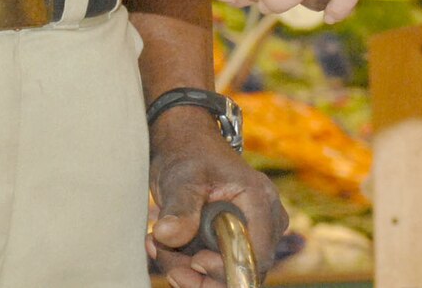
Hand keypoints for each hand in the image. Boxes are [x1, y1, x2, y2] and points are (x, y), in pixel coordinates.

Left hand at [147, 108, 285, 287]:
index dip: (226, 268)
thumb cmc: (189, 155)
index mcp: (260, 201)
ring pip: (226, 275)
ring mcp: (252, 233)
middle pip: (242, 272)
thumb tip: (168, 236)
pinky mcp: (236, 242)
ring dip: (187, 270)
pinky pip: (216, 270)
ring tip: (157, 243)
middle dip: (200, 275)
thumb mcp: (182, 179)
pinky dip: (187, 265)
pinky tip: (164, 244)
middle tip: (163, 252)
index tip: (194, 260)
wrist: (184, 147)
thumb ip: (179, 208)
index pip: (256, 256)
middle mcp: (264, 221)